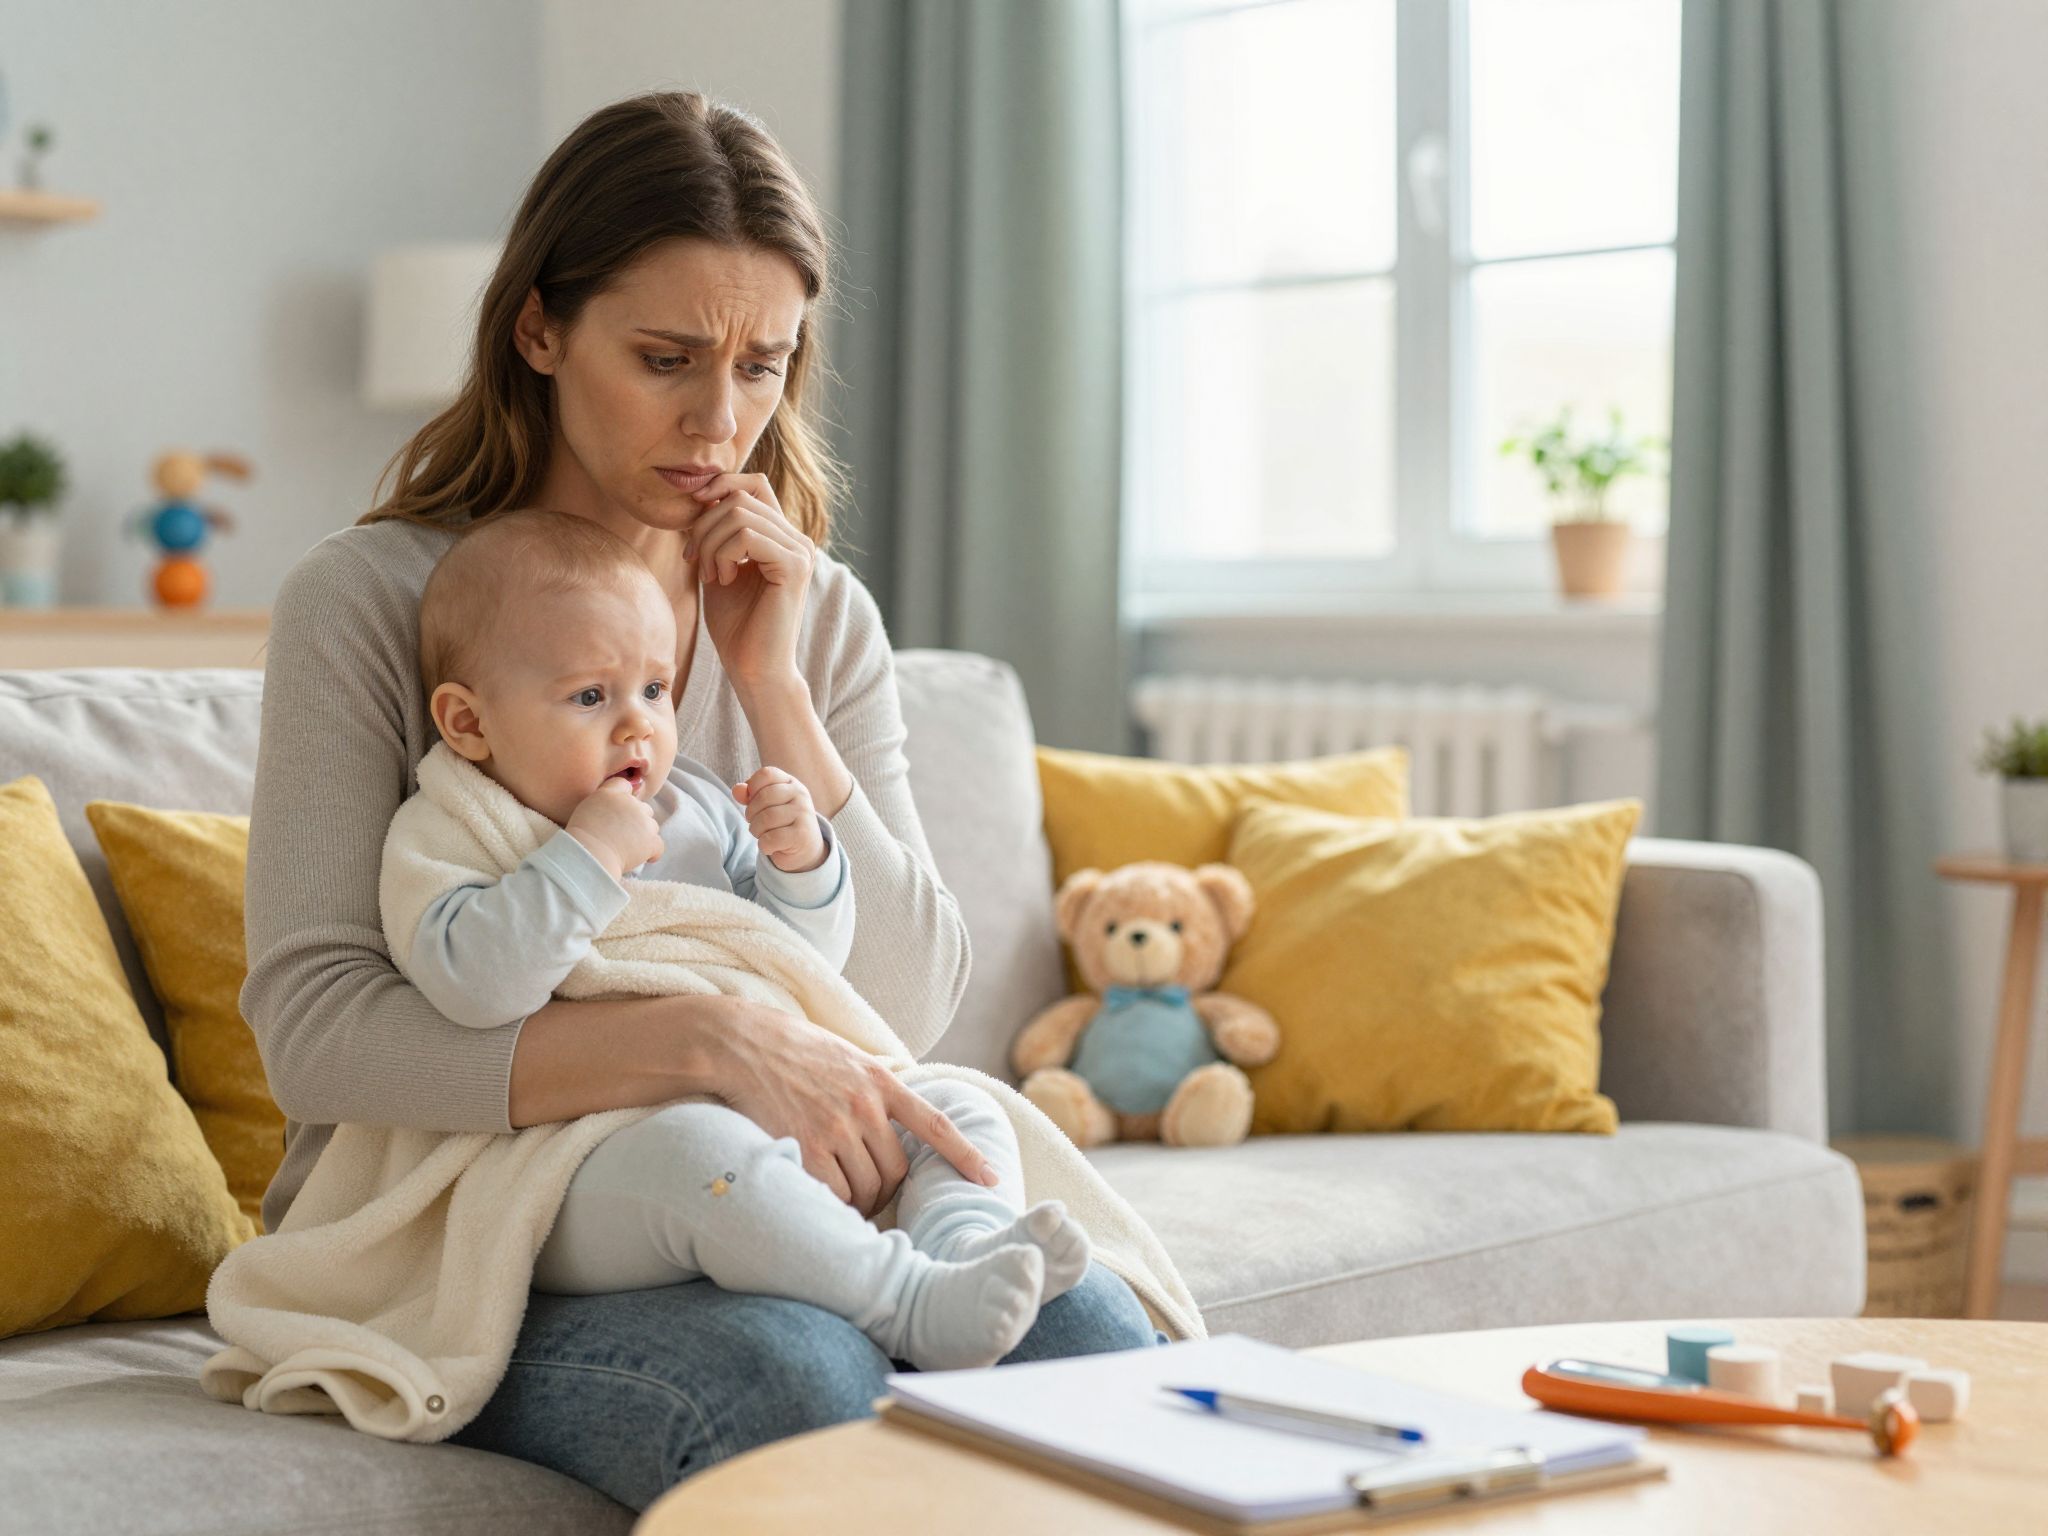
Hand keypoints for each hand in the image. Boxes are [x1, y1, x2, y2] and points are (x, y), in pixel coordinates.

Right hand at [565, 778, 663, 879]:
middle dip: (635, 819)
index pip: (624, 785)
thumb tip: (612, 810)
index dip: (624, 797)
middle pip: (642, 807)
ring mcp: (643, 821)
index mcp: (611, 793)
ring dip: (644, 835)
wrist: (589, 854)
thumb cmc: (580, 837)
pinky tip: (645, 858)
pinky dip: (653, 852)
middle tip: (622, 834)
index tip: (619, 811)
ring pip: (651, 825)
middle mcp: (630, 803)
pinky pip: (658, 845)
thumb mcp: (585, 810)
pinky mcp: (651, 840)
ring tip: (628, 847)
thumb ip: (602, 804)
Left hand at [682, 472, 815, 693]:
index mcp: (781, 537)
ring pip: (739, 513)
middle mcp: (796, 539)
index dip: (720, 486)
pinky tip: (723, 580)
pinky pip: (747, 536)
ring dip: (710, 543)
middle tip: (695, 560)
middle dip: (704, 524)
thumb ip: (715, 533)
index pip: (754, 484)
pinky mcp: (795, 566)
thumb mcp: (718, 567)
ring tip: (711, 574)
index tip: (692, 515)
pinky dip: (723, 554)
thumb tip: (699, 495)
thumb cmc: (736, 626)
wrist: (754, 669)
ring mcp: (799, 551)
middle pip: (741, 496)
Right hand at [709, 1000, 999, 1214]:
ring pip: (867, 1187)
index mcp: (880, 1080)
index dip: (966, 1156)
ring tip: (837, 1193)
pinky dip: (834, 1206)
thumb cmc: (790, 1049)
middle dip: (885, 1190)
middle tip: (865, 1194)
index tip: (991, 1179)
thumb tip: (898, 1115)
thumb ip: (873, 1084)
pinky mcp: (804, 1146)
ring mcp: (835, 1127)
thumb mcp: (845, 1055)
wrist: (741, 1043)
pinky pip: (834, 1194)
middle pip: (895, 1172)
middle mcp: (864, 1105)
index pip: (935, 1125)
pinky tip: (822, 1201)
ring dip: (857, 1200)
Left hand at [734, 766, 825, 871]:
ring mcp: (803, 814)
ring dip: (756, 831)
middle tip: (755, 823)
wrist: (805, 849)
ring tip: (763, 834)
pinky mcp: (802, 835)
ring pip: (766, 819)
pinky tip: (771, 846)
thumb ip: (749, 795)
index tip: (753, 802)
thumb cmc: (781, 823)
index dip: (752, 788)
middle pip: (763, 797)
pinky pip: (771, 838)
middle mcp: (800, 795)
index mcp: (791, 783)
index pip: (766, 774)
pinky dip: (764, 845)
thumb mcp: (765, 805)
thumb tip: (737, 789)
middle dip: (751, 813)